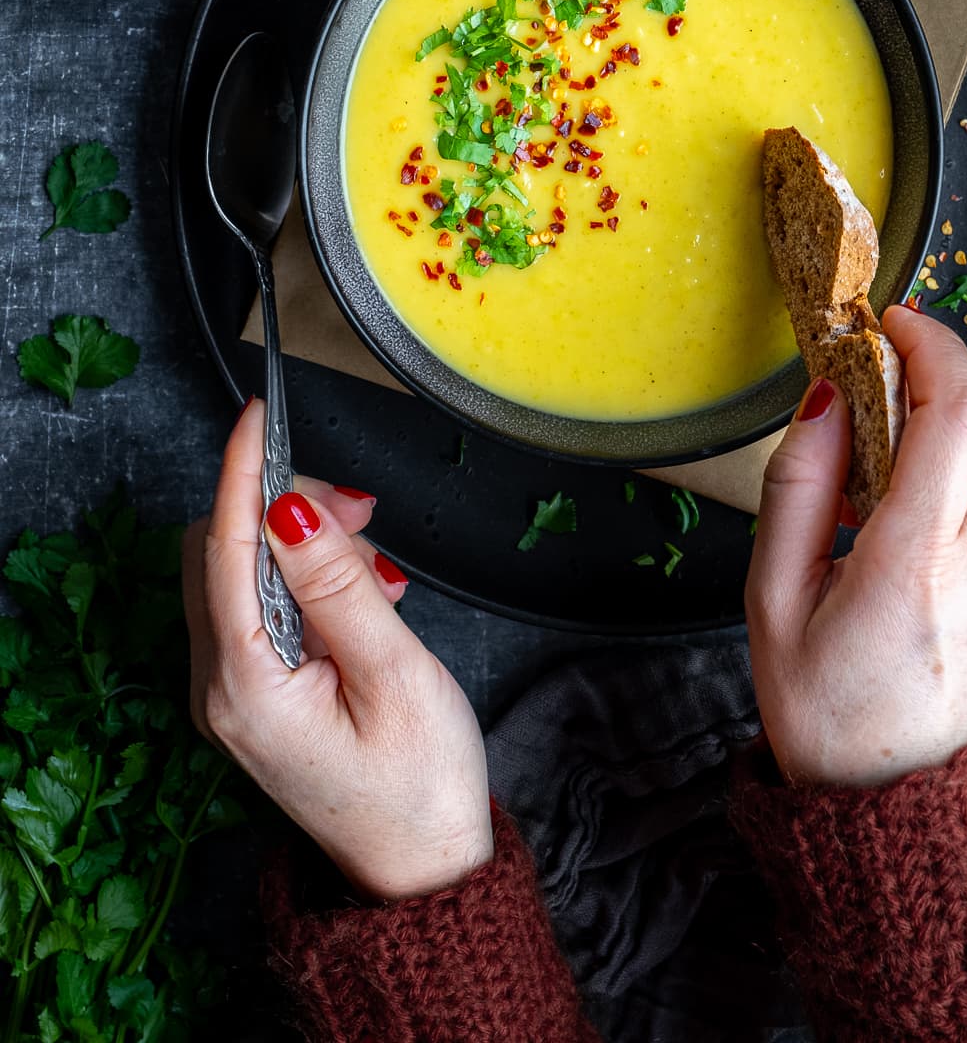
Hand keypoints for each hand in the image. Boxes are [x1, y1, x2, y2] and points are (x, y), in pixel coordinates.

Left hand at [182, 400, 492, 899]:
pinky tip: (359, 593)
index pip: (227, 549)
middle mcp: (219, 691)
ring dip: (295, 544)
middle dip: (280, 508)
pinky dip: (299, 580)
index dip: (241, 472)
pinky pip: (254, 611)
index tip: (256, 417)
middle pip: (219, 554)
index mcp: (246, 687)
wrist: (423, 873)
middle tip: (357, 508)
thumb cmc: (419, 789)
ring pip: (236, 576)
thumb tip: (295, 512)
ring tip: (373, 561)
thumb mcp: (395, 674)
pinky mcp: (252, 699)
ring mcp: (230, 698)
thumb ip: (340, 587)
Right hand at [745, 305, 966, 785]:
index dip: (929, 346)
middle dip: (943, 370)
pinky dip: (956, 471)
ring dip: (946, 423)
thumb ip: (798, 486)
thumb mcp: (771, 602)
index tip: (888, 322)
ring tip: (872, 458)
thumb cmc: (823, 714)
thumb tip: (829, 395)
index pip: (958, 413)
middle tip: (879, 373)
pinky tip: (898, 508)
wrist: (895, 813)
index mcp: (916, 565)